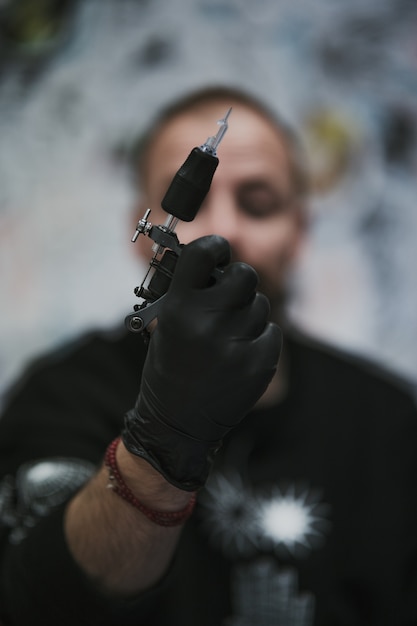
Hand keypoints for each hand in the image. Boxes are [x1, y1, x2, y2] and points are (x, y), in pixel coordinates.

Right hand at [123, 235, 280, 489]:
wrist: (177, 424)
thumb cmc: (168, 371)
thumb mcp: (164, 326)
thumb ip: (187, 292)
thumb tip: (210, 262)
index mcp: (179, 310)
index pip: (203, 254)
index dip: (214, 247)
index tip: (218, 252)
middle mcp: (209, 323)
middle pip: (245, 275)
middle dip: (237, 281)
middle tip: (228, 294)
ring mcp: (238, 345)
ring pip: (260, 304)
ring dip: (248, 312)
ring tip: (229, 333)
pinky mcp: (260, 364)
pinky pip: (272, 330)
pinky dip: (260, 336)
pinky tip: (241, 351)